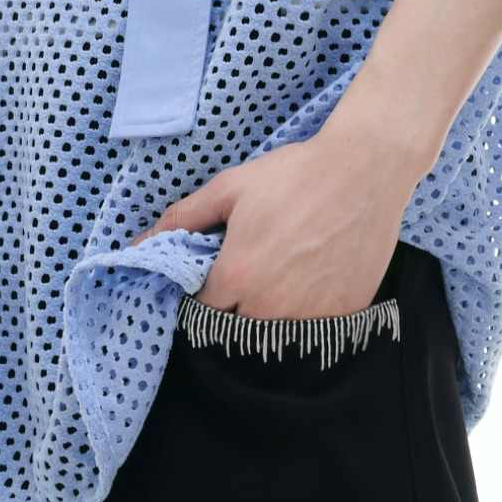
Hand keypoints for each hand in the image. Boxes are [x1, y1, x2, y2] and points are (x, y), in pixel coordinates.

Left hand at [128, 126, 412, 321]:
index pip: (202, 310)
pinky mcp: (344, 315)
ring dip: (272, 310)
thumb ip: (182, 219)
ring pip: (276, 332)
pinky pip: (314, 328)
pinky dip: (309, 309)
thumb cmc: (293, 175)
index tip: (217, 272)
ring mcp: (310, 316)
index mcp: (237, 278)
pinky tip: (314, 275)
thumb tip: (137, 245)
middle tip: (253, 267)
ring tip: (284, 269)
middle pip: (237, 325)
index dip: (205, 291)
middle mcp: (270, 307)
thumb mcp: (230, 188)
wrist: (364, 170)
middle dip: (237, 302)